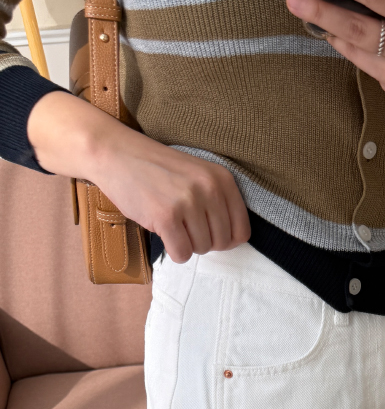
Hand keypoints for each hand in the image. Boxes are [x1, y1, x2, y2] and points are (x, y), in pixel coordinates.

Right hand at [27, 91, 250, 264]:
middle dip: (203, 242)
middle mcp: (209, 189)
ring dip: (186, 244)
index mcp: (222, 179)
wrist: (118, 154)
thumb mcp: (198, 175)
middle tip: (184, 227)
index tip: (209, 233)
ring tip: (172, 224)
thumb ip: (218, 202)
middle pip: (221, 243)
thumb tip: (231, 242)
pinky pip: (182, 254)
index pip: (241, 230)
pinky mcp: (166, 217)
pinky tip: (164, 233)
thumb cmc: (157, 169)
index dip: (225, 240)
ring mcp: (188, 202)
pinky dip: (173, 251)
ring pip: (201, 249)